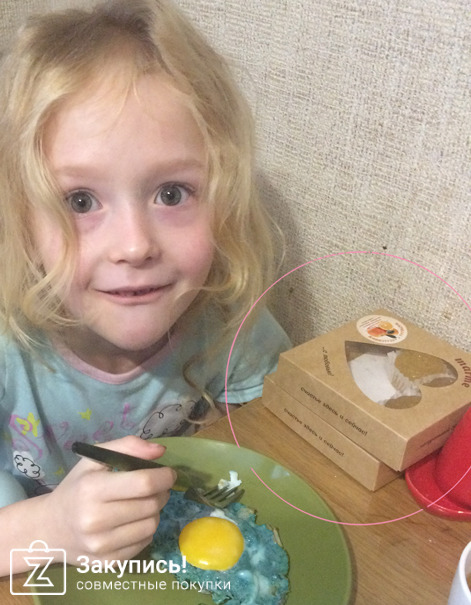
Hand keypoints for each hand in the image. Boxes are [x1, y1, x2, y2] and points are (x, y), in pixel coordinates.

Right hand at [45, 436, 174, 564]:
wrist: (50, 529)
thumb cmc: (76, 488)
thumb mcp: (94, 459)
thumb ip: (128, 446)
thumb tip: (161, 451)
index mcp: (92, 489)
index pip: (143, 484)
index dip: (164, 476)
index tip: (168, 473)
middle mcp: (95, 520)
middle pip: (151, 505)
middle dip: (162, 492)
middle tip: (156, 487)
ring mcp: (101, 545)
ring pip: (152, 525)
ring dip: (155, 511)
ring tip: (143, 504)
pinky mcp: (108, 563)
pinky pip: (145, 543)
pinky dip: (146, 529)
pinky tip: (133, 521)